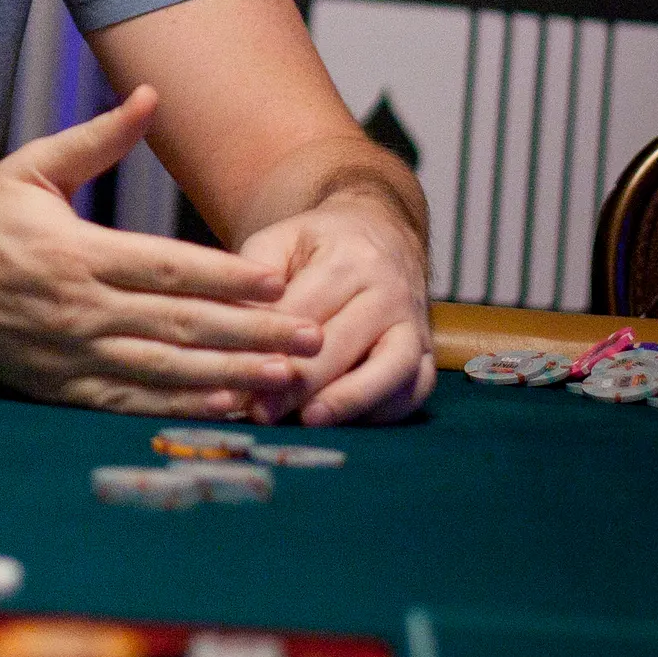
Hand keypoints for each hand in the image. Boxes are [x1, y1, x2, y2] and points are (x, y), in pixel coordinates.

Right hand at [0, 89, 324, 414]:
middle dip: (252, 335)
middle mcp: (79, 310)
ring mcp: (72, 356)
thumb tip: (150, 96)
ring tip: (288, 380)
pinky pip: (132, 402)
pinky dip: (182, 407)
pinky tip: (227, 406)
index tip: (277, 280)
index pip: (164, 267)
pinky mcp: (63, 389)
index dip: (224, 276)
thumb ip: (97, 139)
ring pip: (165, 371)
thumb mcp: (32, 167)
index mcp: (76, 254)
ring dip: (231, 377)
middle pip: (180, 325)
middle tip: (312, 339)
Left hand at [232, 195, 433, 425]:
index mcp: (348, 260)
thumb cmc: (319, 243)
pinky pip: (414, 388)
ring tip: (310, 421)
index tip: (239, 378)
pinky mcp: (427, 352)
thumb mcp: (280, 239)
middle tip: (262, 412)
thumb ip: (253, 278)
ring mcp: (414, 323)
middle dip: (300, 382)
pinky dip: (382, 410)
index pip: (305, 311)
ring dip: (350, 399)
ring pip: (392, 368)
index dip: (271, 347)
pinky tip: (344, 424)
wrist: (381, 232)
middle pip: (344, 344)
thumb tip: (229, 327)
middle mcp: (389, 291)